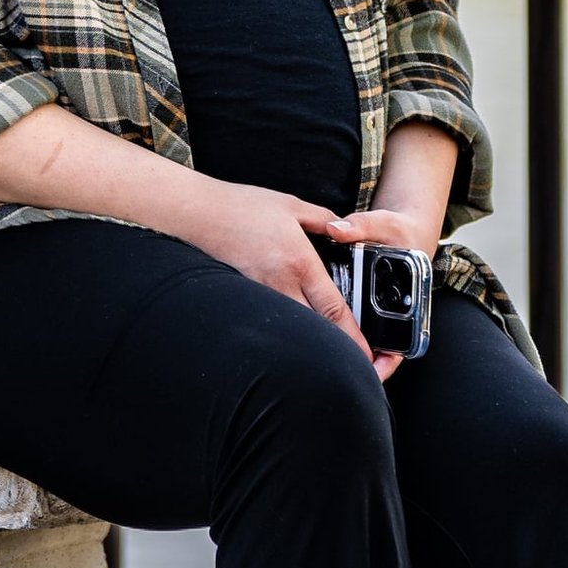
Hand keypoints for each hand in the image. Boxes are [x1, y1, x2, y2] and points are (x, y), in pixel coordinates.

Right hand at [180, 178, 376, 363]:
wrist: (198, 213)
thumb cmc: (242, 206)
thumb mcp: (292, 205)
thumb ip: (324, 219)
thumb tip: (344, 230)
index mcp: (300, 262)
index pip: (333, 309)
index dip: (354, 338)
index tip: (369, 356)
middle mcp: (282, 284)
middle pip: (316, 330)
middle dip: (337, 350)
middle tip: (355, 362)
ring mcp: (262, 294)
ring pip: (295, 328)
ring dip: (313, 341)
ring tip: (329, 351)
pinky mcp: (247, 295)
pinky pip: (273, 319)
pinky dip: (288, 329)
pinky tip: (294, 330)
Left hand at [319, 203, 440, 380]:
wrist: (402, 230)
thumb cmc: (397, 230)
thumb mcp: (382, 225)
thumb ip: (359, 227)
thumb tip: (336, 231)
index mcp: (408, 297)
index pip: (402, 338)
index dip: (387, 359)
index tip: (371, 369)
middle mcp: (394, 310)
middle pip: (382, 347)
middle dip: (365, 363)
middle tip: (344, 377)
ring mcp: (379, 310)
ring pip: (367, 340)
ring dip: (351, 351)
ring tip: (326, 366)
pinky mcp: (364, 306)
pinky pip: (354, 325)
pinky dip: (340, 332)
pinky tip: (320, 338)